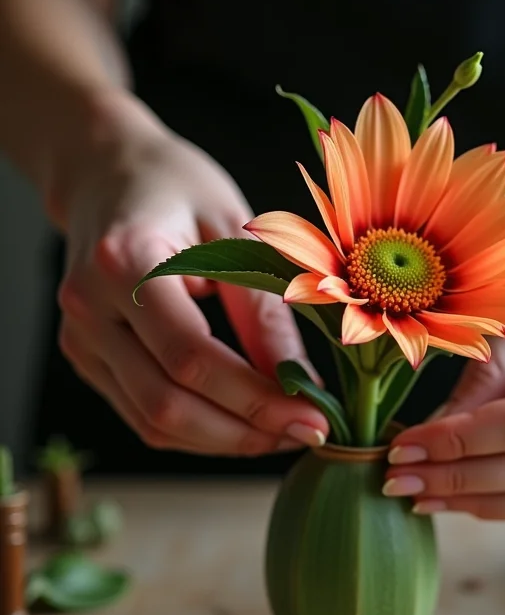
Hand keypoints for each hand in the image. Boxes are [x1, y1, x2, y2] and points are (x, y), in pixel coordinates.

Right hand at [55, 91, 327, 454]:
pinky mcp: (88, 357)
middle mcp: (89, 308)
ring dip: (224, 440)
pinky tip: (242, 423)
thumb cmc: (178, 189)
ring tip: (281, 432)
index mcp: (124, 262)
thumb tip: (300, 385)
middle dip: (244, 432)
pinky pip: (143, 415)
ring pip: (152, 422)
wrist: (109, 174)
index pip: (191, 357)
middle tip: (305, 433)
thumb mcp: (236, 230)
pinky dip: (198, 432)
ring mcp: (81, 338)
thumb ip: (264, 311)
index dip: (256, 401)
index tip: (313, 418)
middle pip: (166, 403)